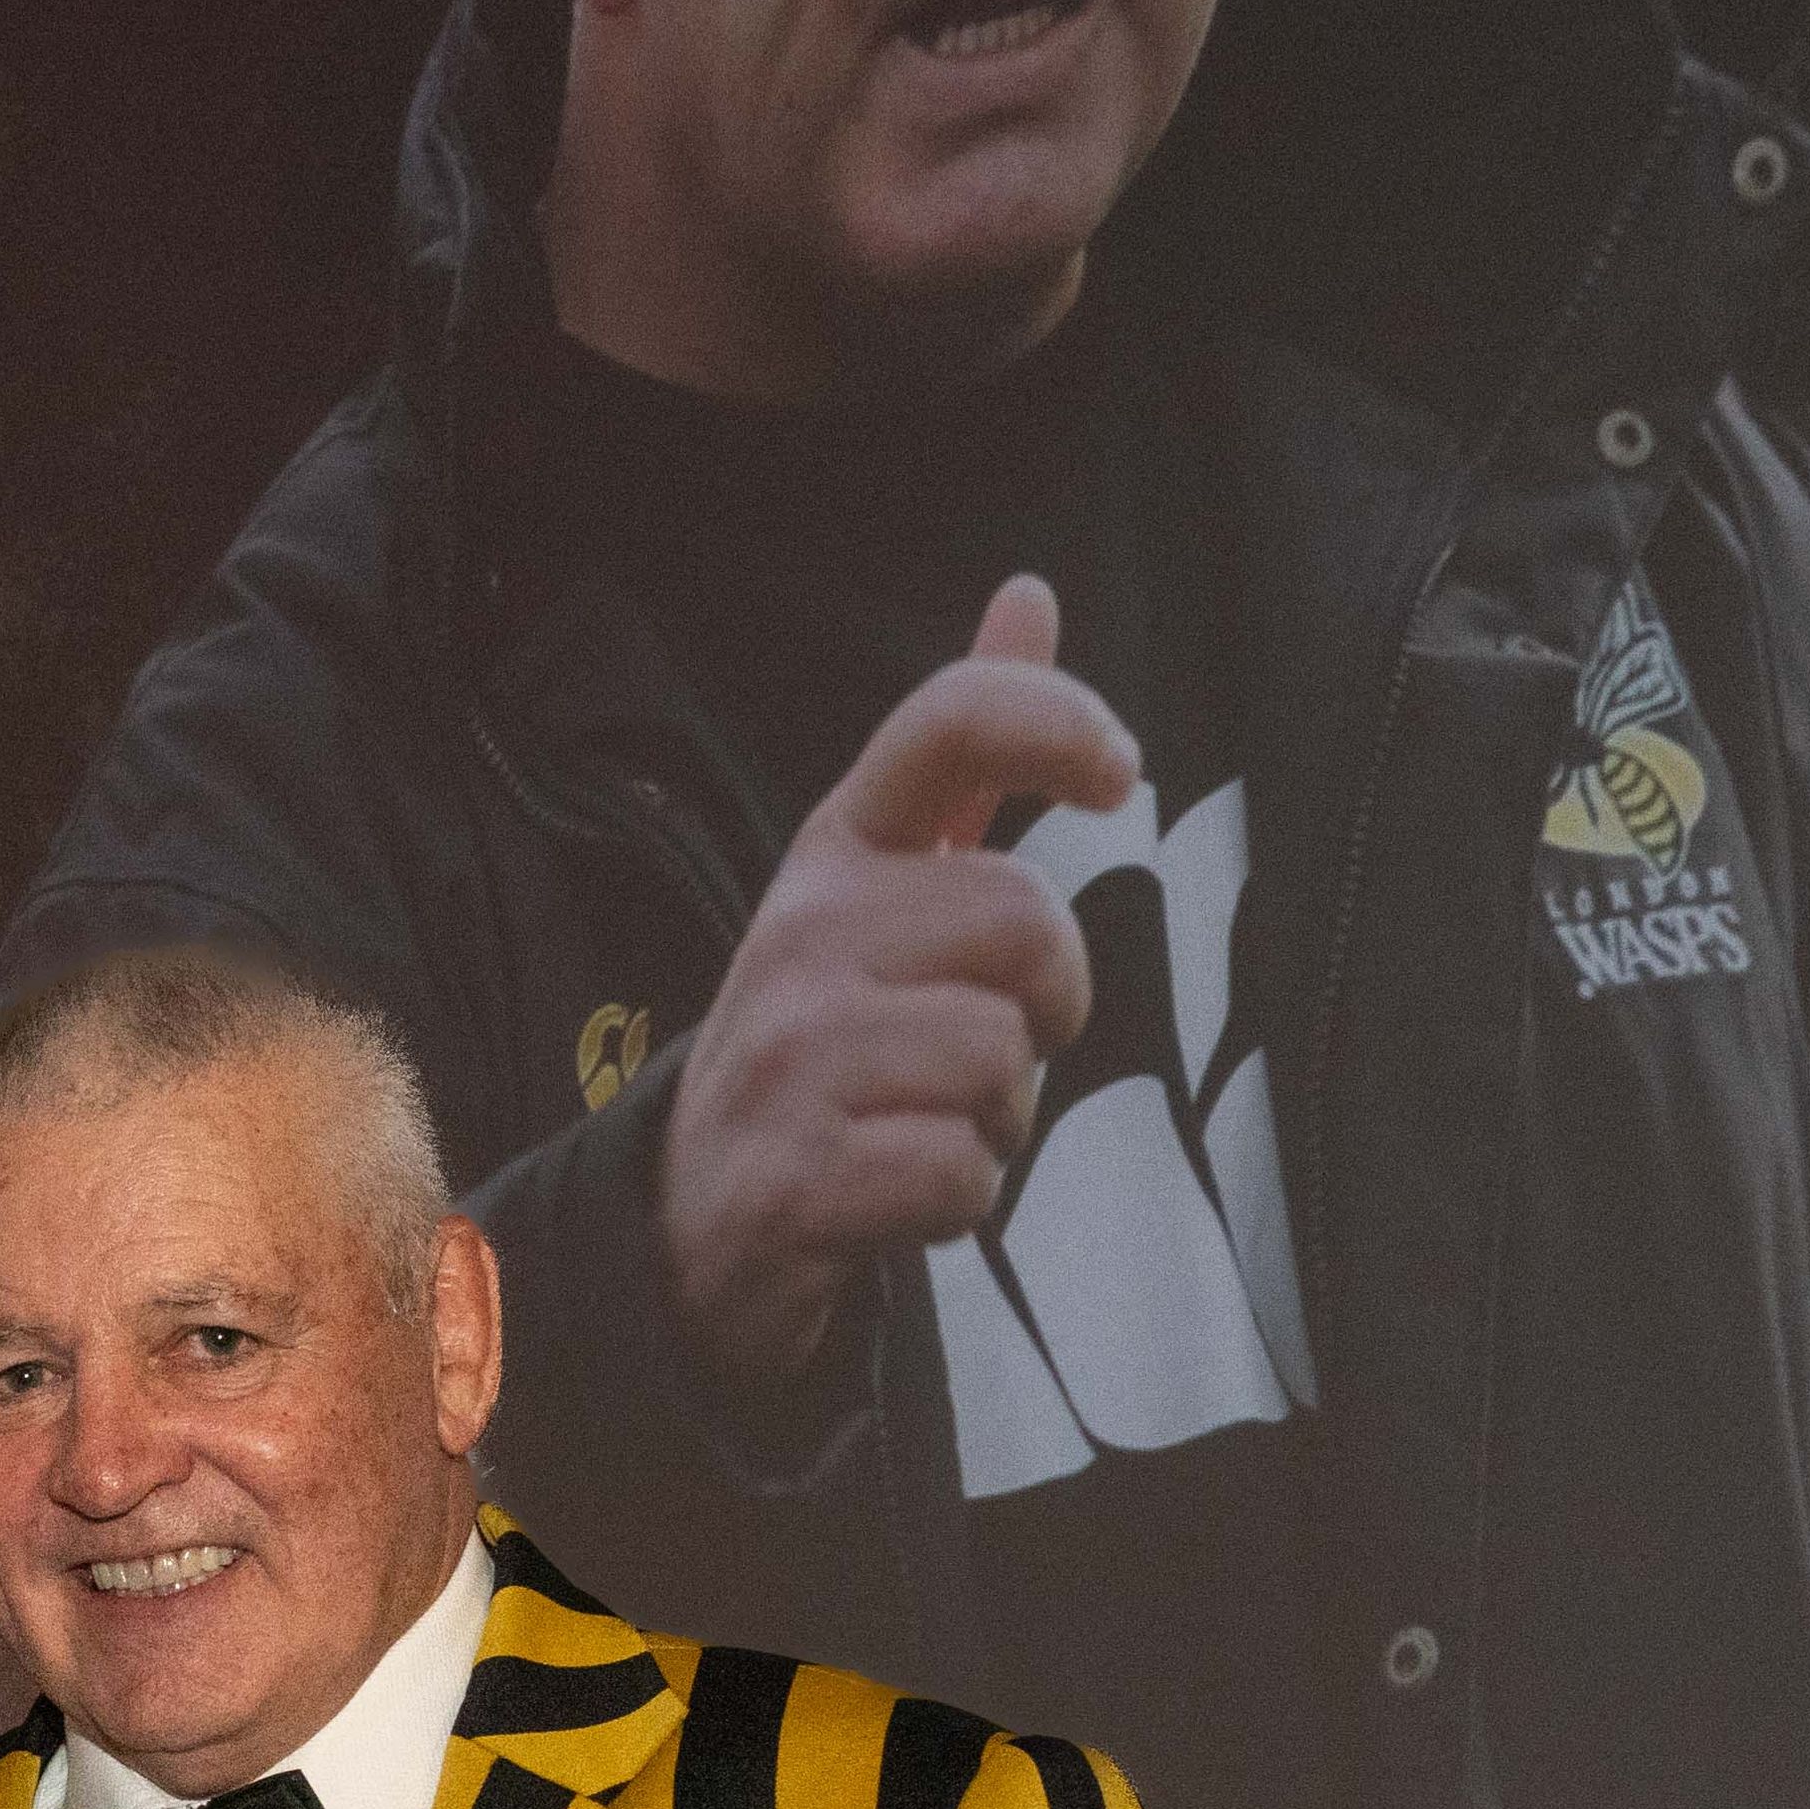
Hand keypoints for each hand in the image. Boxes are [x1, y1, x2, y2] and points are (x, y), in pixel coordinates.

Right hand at [650, 575, 1141, 1398]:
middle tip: (982, 1044)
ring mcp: (789, 1053)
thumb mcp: (876, 885)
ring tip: (923, 1120)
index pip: (952, 724)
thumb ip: (964, 759)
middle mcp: (801, 932)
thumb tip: (1030, 593)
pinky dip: (957, 1204)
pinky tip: (897, 1191)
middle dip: (1049, 1008)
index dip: (1060, 722)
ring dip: (999, 1119)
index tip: (1117, 778)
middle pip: (1028, 922)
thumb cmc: (826, 1039)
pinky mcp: (793, 1175)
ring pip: (1004, 1065)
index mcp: (835, 850)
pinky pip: (964, 1178)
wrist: (692, 1215)